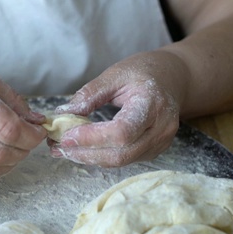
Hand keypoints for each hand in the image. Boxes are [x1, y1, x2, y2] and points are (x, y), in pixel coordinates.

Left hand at [49, 51, 185, 166]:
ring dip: (90, 158)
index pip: (121, 132)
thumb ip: (90, 94)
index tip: (66, 136)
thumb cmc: (145, 71)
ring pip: (121, 161)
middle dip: (86, 153)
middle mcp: (161, 128)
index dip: (91, 138)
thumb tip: (64, 114)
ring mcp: (160, 143)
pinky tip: (82, 149)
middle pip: (121, 154)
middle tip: (59, 147)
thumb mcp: (116, 74)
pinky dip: (100, 157)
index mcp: (152, 104)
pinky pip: (124, 160)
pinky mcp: (154, 151)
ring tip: (64, 150)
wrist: (173, 78)